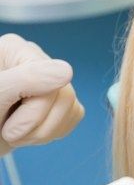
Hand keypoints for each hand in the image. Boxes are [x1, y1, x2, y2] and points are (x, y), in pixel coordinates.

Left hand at [0, 33, 83, 154]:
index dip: (31, 112)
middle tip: (8, 131)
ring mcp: (52, 81)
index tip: (2, 119)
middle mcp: (37, 61)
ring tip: (16, 132)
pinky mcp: (61, 100)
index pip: (49, 80)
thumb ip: (27, 79)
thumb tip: (67, 71)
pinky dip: (52, 133)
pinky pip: (74, 116)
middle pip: (65, 96)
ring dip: (42, 133)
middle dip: (36, 125)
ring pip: (73, 108)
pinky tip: (29, 131)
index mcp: (17, 50)